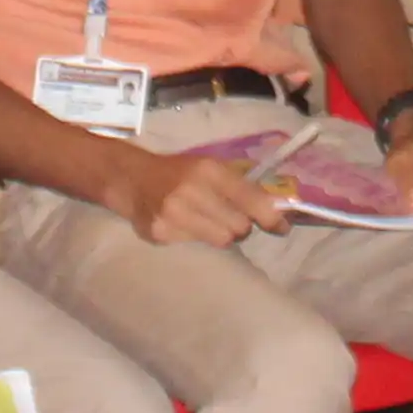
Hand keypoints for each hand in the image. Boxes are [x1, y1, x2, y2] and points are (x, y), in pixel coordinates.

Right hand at [113, 146, 287, 245]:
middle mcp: (192, 190)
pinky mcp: (160, 233)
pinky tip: (181, 225)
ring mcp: (174, 214)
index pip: (250, 198)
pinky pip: (195, 246)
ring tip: (204, 221)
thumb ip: (239, 185)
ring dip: (219, 234)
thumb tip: (277, 208)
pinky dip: (194, 238)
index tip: (282, 228)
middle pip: (240, 226)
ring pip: (221, 240)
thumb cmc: (177, 172)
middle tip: (227, 217)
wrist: (130, 178)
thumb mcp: (207, 167)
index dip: (271, 217)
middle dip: (240, 225)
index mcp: (208, 169)